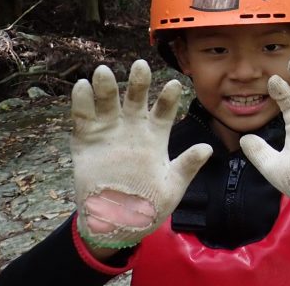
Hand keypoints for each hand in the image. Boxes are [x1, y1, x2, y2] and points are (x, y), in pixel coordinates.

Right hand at [71, 60, 211, 247]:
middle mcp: (133, 129)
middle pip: (136, 100)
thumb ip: (187, 166)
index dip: (169, 99)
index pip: (164, 111)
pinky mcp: (86, 142)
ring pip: (108, 104)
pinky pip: (83, 119)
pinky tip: (81, 86)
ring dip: (106, 87)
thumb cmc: (150, 204)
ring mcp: (109, 133)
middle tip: (141, 65)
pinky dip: (81, 102)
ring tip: (104, 71)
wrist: (118, 223)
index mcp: (156, 136)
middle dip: (138, 83)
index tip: (176, 84)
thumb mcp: (172, 186)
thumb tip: (207, 148)